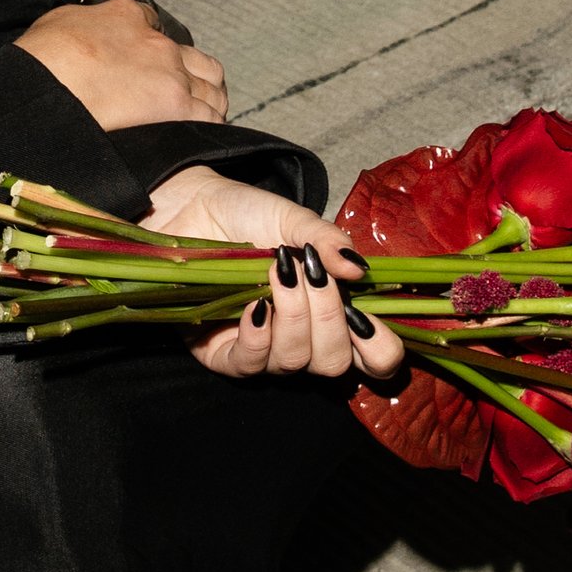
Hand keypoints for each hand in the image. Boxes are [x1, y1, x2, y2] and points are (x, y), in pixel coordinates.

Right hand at [17, 0, 227, 131]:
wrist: (48, 87)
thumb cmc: (43, 58)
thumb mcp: (61, 23)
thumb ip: (85, 26)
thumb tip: (85, 34)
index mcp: (127, 18)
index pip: (154, 26)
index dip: (155, 47)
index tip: (148, 63)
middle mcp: (157, 44)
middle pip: (197, 60)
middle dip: (195, 76)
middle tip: (183, 95)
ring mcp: (171, 74)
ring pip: (212, 87)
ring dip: (207, 101)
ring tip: (196, 118)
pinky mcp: (176, 105)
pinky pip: (209, 115)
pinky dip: (209, 124)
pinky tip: (199, 134)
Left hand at [144, 169, 405, 387]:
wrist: (190, 206)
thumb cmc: (248, 216)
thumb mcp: (295, 221)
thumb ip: (329, 243)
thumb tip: (358, 270)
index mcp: (331, 313)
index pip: (372, 359)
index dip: (380, 352)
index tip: (366, 317)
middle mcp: (301, 340)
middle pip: (333, 364)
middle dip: (329, 319)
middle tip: (312, 274)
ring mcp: (262, 351)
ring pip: (293, 362)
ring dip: (293, 316)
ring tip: (278, 272)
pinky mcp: (220, 355)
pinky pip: (248, 364)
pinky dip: (257, 335)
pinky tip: (255, 303)